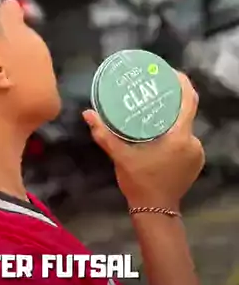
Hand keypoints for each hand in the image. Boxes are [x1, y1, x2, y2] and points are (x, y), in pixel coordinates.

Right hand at [83, 73, 204, 209]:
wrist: (155, 211)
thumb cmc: (139, 182)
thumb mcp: (120, 156)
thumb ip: (104, 134)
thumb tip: (88, 113)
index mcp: (179, 137)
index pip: (188, 102)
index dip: (182, 83)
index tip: (170, 73)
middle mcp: (193, 142)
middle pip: (186, 112)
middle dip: (172, 100)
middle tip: (154, 90)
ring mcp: (197, 153)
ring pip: (186, 126)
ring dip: (172, 118)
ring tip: (154, 110)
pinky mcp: (195, 161)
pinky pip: (187, 139)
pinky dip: (175, 132)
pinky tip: (160, 132)